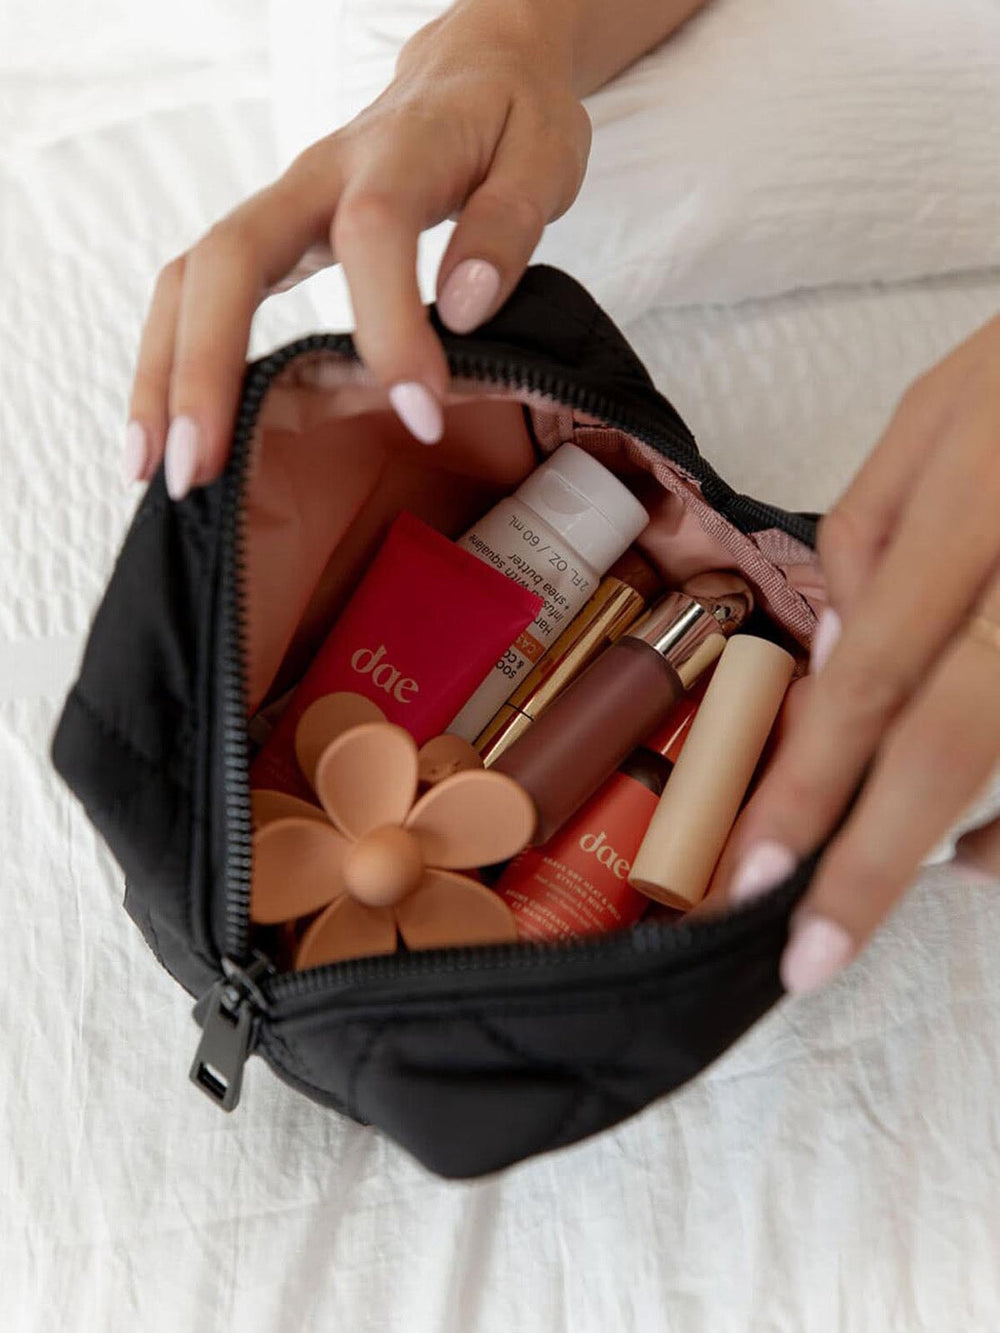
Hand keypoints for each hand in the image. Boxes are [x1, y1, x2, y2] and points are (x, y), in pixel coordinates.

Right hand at [124, 1, 590, 496]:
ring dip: (164, 375)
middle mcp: (317, 179)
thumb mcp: (541, 158)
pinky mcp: (272, 240)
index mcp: (396, 156)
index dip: (390, 326)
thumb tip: (463, 305)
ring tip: (158, 469)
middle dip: (206, 366)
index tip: (419, 413)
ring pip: (191, 279)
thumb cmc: (507, 120)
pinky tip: (170, 432)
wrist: (470, 72)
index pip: (373, 232)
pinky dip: (175, 363)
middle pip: (230, 257)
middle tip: (201, 468)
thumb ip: (508, 226)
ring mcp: (281, 208)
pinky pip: (198, 293)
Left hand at [720, 315, 999, 992]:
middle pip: (955, 743)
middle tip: (812, 959)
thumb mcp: (937, 413)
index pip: (877, 672)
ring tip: (921, 880)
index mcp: (985, 505)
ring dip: (981, 847)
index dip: (814, 783)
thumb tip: (833, 659)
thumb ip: (870, 535)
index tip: (756, 877)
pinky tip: (990, 837)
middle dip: (876, 864)